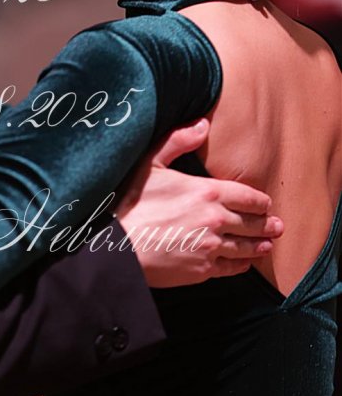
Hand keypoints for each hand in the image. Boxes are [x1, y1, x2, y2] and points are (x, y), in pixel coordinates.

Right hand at [115, 119, 282, 288]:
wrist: (117, 247)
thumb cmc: (130, 204)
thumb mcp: (150, 164)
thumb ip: (178, 141)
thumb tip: (202, 124)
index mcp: (207, 192)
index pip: (247, 196)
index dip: (260, 201)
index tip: (265, 204)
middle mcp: (216, 220)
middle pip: (251, 223)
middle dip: (266, 224)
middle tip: (277, 226)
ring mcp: (211, 247)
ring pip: (245, 247)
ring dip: (259, 245)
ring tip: (267, 245)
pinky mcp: (203, 270)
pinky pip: (230, 267)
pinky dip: (241, 265)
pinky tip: (244, 263)